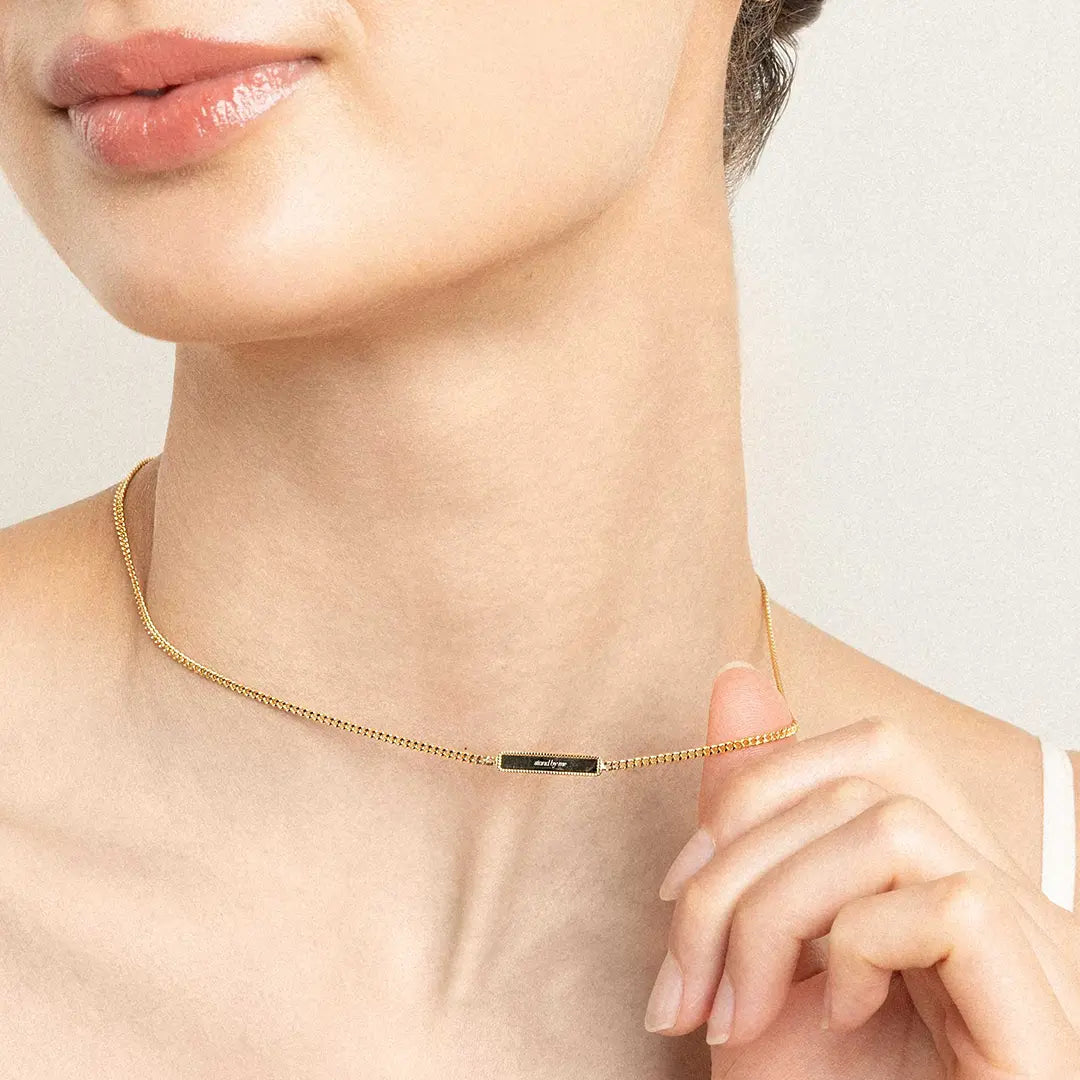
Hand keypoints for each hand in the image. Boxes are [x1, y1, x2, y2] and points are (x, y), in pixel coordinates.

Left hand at [643, 661, 1079, 1078]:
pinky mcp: (1044, 1003)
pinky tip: (842, 1018)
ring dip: (772, 909)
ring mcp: (1033, 949)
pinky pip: (947, 901)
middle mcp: (996, 895)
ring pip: (890, 822)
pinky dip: (853, 947)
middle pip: (864, 774)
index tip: (675, 888)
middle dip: (735, 861)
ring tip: (740, 1009)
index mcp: (933, 878)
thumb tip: (735, 680)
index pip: (871, 748)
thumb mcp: (754, 956)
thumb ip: (748, 826)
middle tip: (682, 976)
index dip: (757, 784)